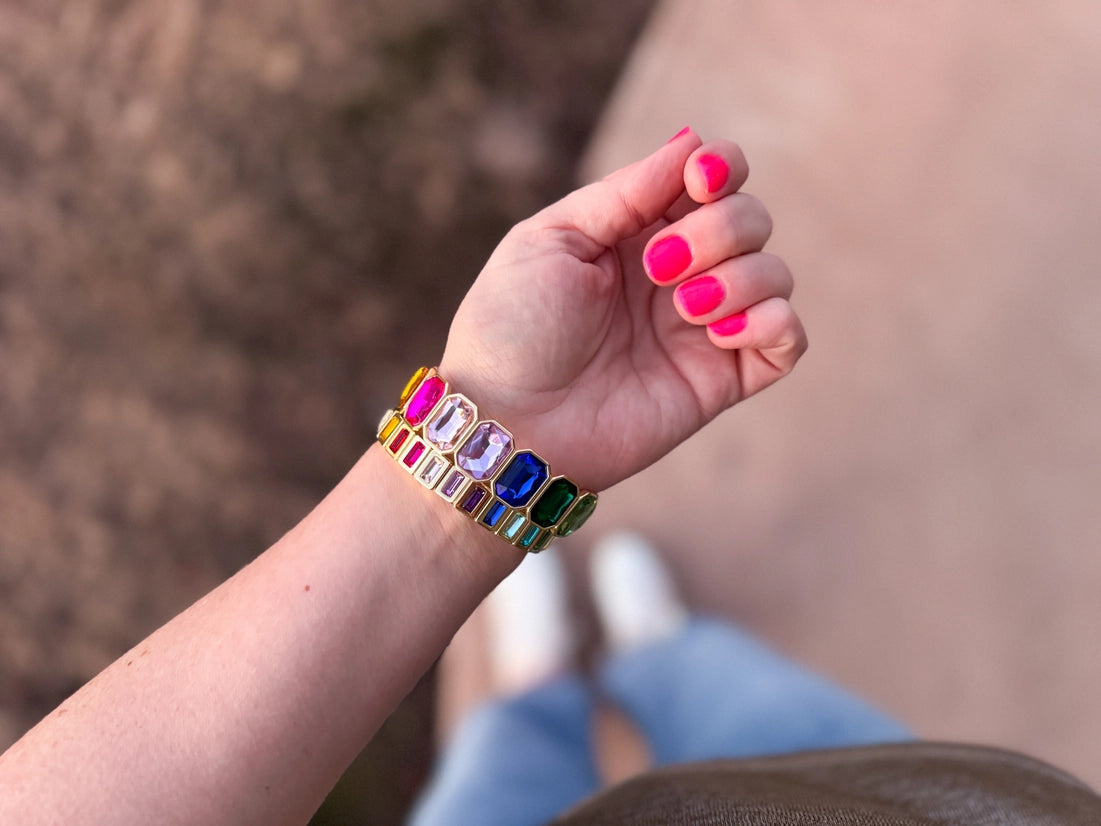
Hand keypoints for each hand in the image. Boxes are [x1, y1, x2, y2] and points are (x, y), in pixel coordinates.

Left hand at [439, 129, 806, 491]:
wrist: (507, 422)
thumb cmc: (512, 326)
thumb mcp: (554, 238)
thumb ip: (626, 192)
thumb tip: (692, 142)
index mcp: (638, 230)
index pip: (715, 177)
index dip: (722, 168)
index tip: (699, 182)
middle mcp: (680, 272)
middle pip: (751, 217)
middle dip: (720, 229)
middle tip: (659, 268)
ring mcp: (704, 326)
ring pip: (776, 273)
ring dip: (741, 277)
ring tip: (684, 308)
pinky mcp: (721, 379)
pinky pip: (788, 339)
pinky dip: (773, 322)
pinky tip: (720, 332)